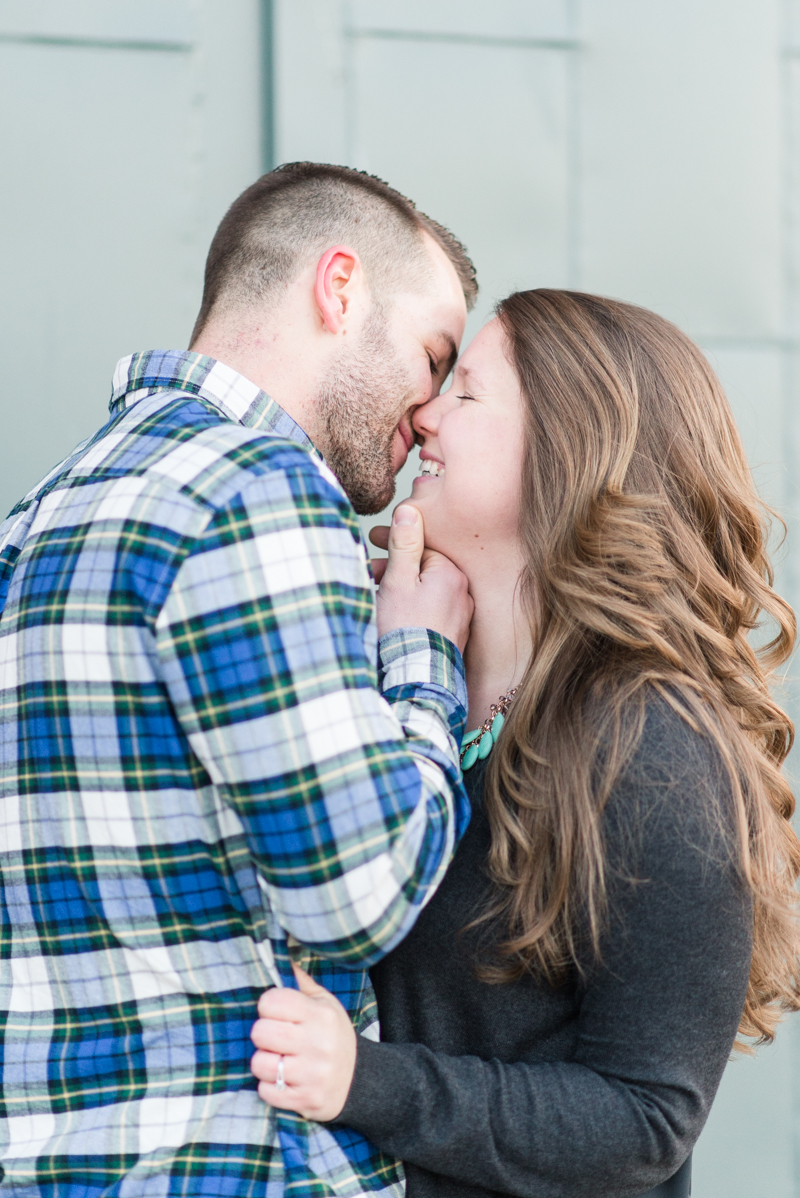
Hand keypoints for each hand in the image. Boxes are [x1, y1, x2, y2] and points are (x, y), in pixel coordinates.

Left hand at [250, 963, 356, 1121]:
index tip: (275, 1012)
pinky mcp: (304, 1101)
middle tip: (275, 1038)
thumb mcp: (326, 1004)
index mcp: (320, 1015)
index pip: (272, 1001)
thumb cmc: (333, 1036)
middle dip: (263, 1034)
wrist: (358, 1081)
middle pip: (261, 1032)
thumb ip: (301, 983)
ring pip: (260, 1064)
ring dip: (264, 1062)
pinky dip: (269, 1086)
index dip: (268, 1006)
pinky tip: (283, 1079)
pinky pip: (266, 1091)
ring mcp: (311, 1075)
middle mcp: (317, 1044)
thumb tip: (281, 957)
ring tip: (278, 1059)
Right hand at [370, 504, 472, 651]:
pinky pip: (432, 613)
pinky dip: (414, 610)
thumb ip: (404, 544)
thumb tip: (410, 510)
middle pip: (424, 570)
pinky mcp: (453, 636)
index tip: (372, 542)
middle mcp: (462, 593)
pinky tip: (396, 619)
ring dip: (402, 591)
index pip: (422, 547)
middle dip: (395, 570)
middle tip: (369, 575)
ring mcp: (460, 617)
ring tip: (378, 600)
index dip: (394, 544)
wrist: (415, 678)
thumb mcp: (398, 580)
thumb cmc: (404, 629)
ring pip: (427, 592)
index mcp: (451, 575)